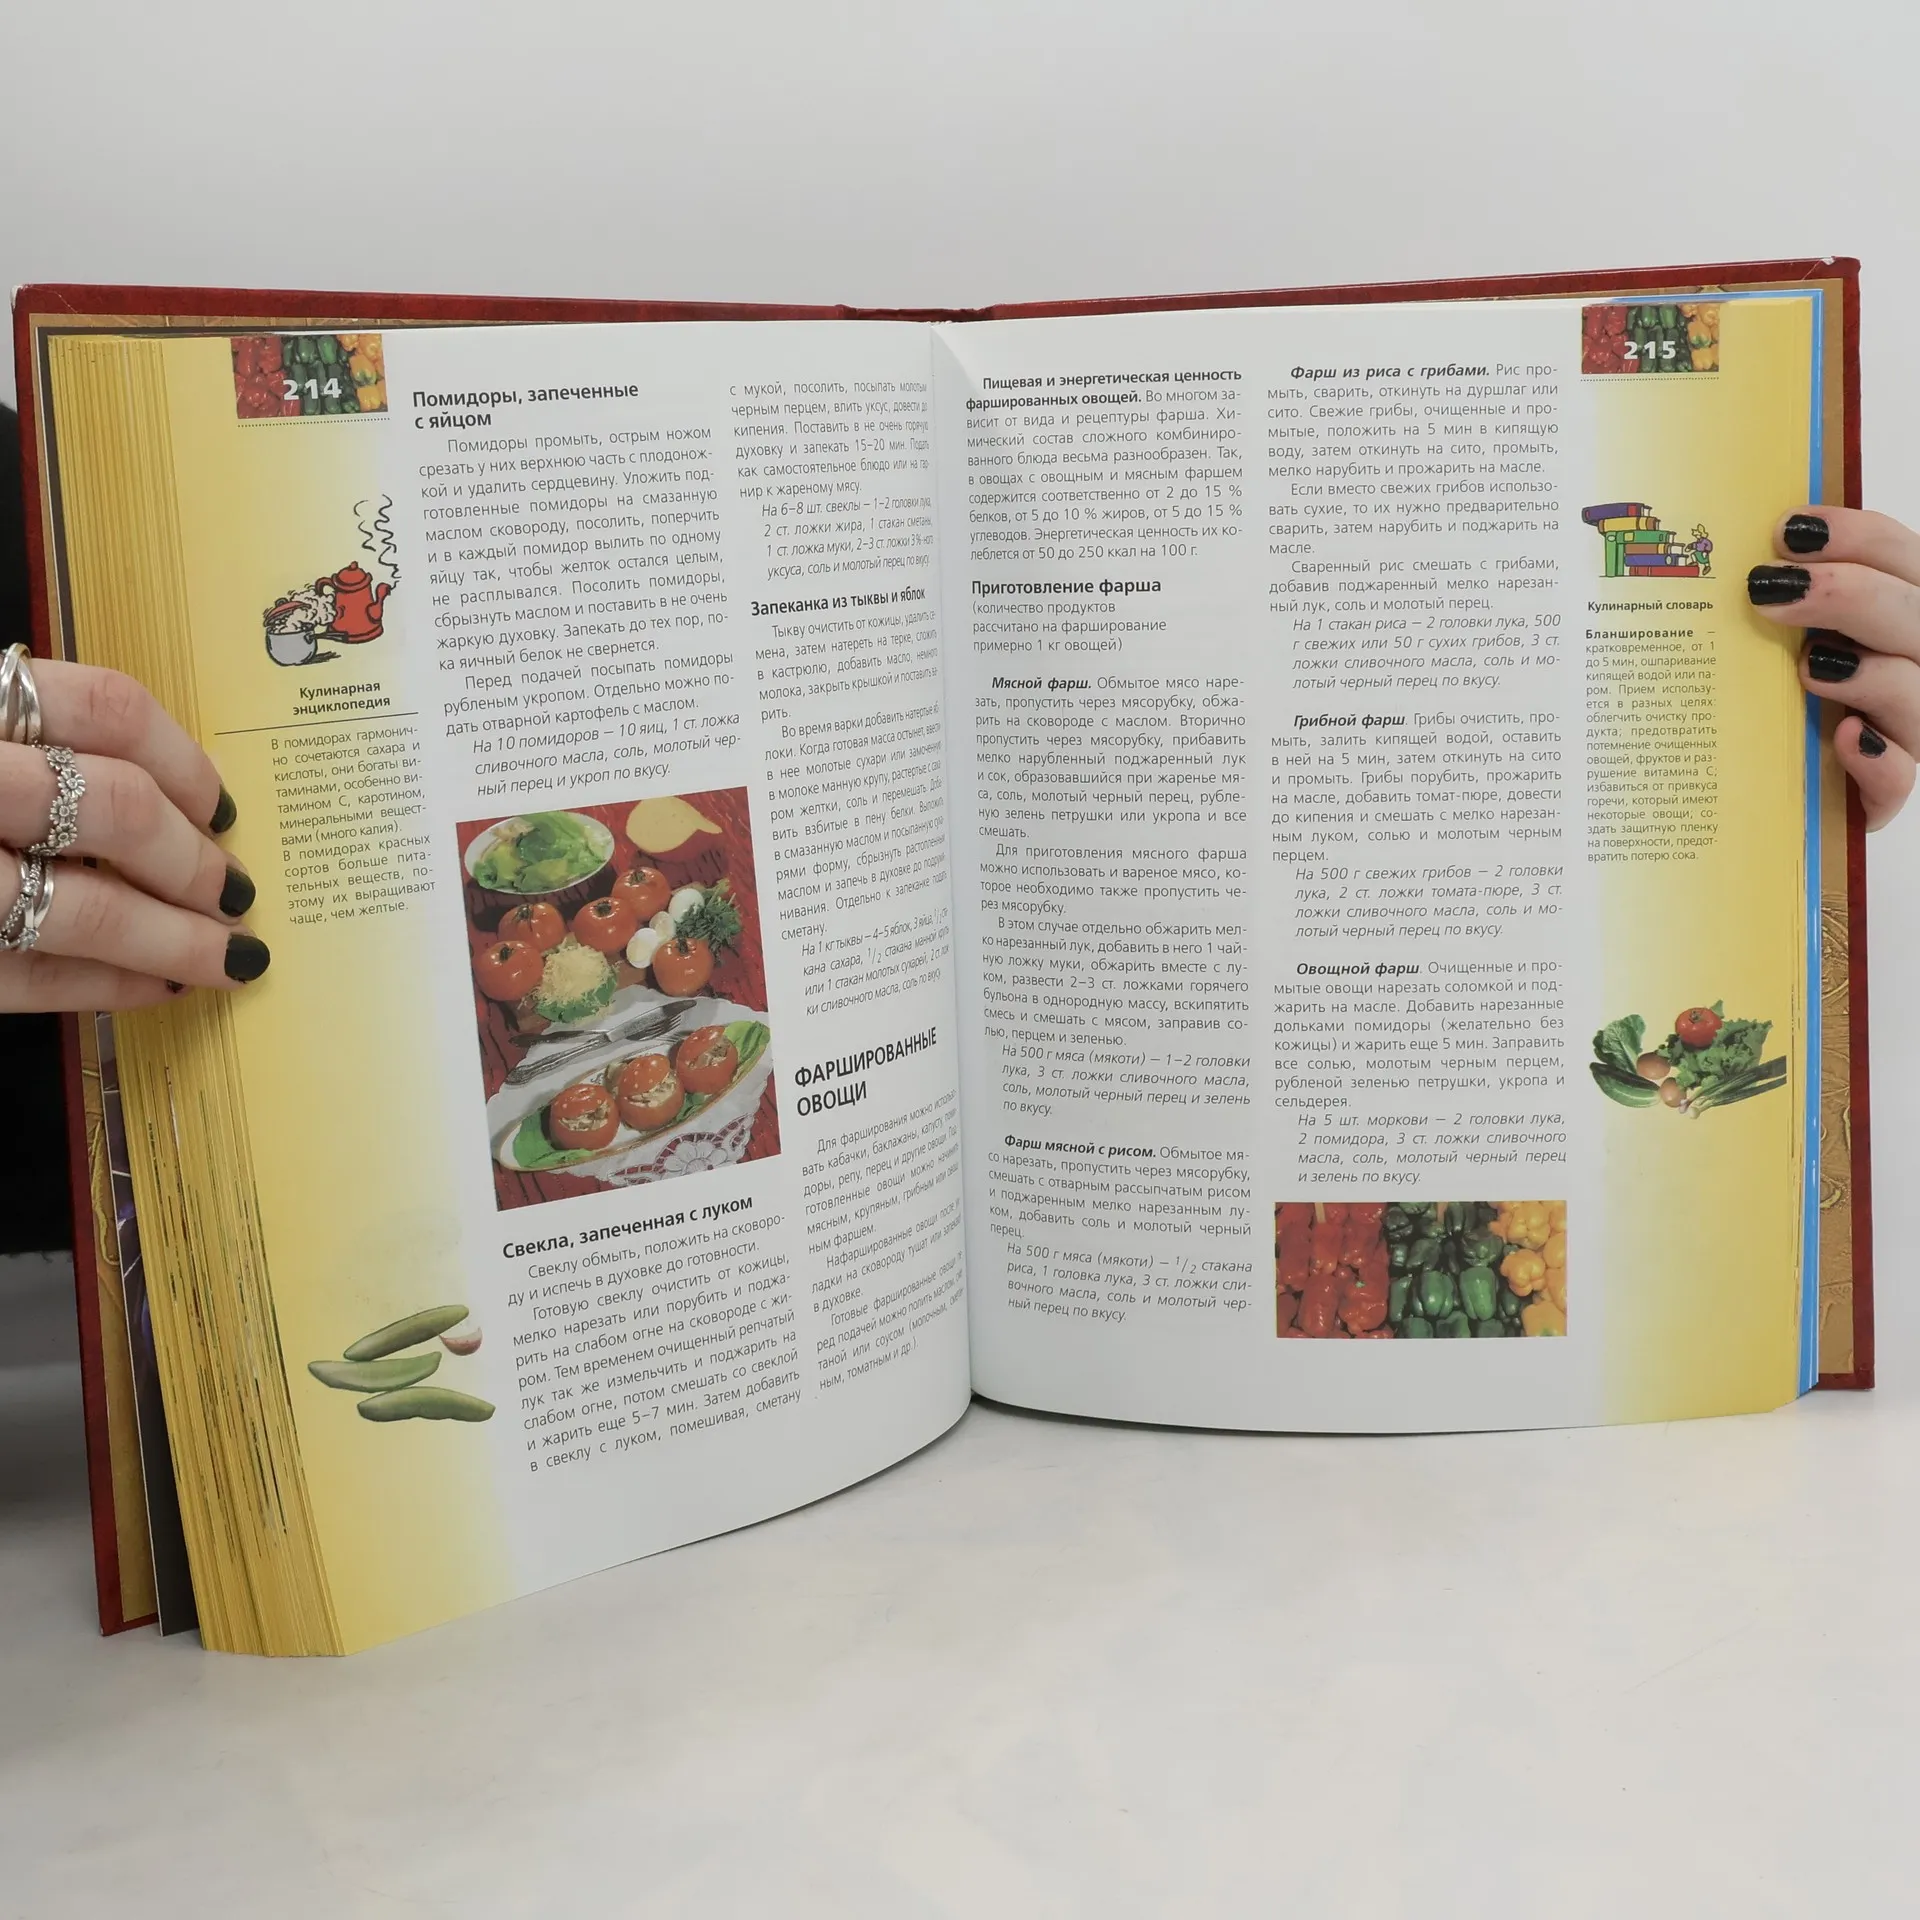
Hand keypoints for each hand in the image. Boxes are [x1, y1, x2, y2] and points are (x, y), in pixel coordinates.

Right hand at [0, 653, 269, 1009]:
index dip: (184, 763)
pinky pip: (39, 977)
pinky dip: (110, 986)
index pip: (106, 710)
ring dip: (178, 940)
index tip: (226, 810)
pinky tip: (160, 988)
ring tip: (230, 956)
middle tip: (238, 892)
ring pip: (88, 909)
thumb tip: (190, 786)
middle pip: (117, 809)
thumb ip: (49, 745)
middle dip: (196, 863)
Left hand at [1749, 509, 1919, 828]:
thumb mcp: (1769, 639)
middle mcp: (1911, 665)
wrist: (1759, 792)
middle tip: (1769, 590)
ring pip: (1919, 692)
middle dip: (1849, 594)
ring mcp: (1905, 730)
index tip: (1787, 530)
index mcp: (1891, 615)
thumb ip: (1777, 597)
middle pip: (1915, 614)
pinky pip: (1898, 778)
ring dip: (1869, 673)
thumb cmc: (1769, 699)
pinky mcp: (1882, 791)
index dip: (1855, 536)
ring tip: (1808, 666)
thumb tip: (1737, 561)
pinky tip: (1842, 739)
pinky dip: (1877, 758)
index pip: (1900, 556)